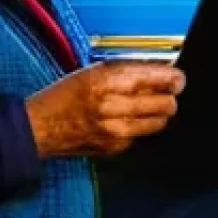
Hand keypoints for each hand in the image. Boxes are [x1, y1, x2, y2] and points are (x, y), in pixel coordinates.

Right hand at [25, 60, 185, 158]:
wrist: (41, 127)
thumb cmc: (63, 95)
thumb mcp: (93, 70)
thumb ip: (127, 69)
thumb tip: (160, 69)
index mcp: (106, 80)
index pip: (155, 78)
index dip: (172, 77)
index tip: (177, 77)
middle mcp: (114, 106)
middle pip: (164, 103)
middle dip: (168, 95)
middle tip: (166, 91)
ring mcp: (116, 131)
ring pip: (159, 122)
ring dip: (158, 112)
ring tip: (149, 105)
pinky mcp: (116, 148)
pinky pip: (142, 135)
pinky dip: (140, 127)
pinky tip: (128, 119)